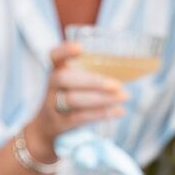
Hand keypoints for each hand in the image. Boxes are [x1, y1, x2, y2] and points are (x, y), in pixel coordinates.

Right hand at [21, 41, 125, 164]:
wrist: (46, 126)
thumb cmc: (69, 96)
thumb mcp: (74, 82)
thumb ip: (92, 73)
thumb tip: (127, 69)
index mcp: (56, 69)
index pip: (54, 56)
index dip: (64, 51)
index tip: (80, 48)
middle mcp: (52, 85)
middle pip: (64, 78)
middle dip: (91, 81)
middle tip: (117, 84)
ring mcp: (53, 104)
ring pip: (73, 99)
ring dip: (100, 98)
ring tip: (123, 96)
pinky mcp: (61, 122)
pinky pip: (80, 117)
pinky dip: (101, 113)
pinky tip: (119, 111)